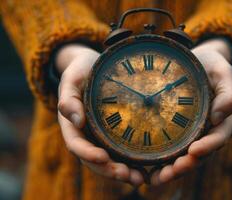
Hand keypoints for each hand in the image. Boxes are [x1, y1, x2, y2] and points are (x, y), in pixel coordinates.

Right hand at [56, 44, 143, 185]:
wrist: (92, 67)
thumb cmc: (81, 70)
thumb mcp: (72, 77)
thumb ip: (69, 97)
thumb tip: (75, 120)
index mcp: (72, 123)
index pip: (76, 144)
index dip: (88, 153)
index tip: (103, 158)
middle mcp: (85, 134)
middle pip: (93, 159)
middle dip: (109, 170)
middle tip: (129, 176)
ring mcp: (99, 136)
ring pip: (108, 160)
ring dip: (122, 172)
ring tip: (139, 179)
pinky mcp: (113, 134)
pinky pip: (120, 151)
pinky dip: (130, 162)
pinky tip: (146, 169)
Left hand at [150, 38, 231, 184]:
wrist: (196, 63)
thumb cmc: (211, 66)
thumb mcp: (223, 73)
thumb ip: (226, 92)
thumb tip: (222, 114)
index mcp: (221, 120)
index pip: (217, 138)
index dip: (208, 147)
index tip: (194, 151)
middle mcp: (206, 131)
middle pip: (198, 154)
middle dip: (185, 166)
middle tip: (170, 173)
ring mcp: (190, 133)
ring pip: (182, 156)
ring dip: (170, 169)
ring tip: (155, 178)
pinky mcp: (175, 131)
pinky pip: (169, 147)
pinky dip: (159, 160)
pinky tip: (145, 167)